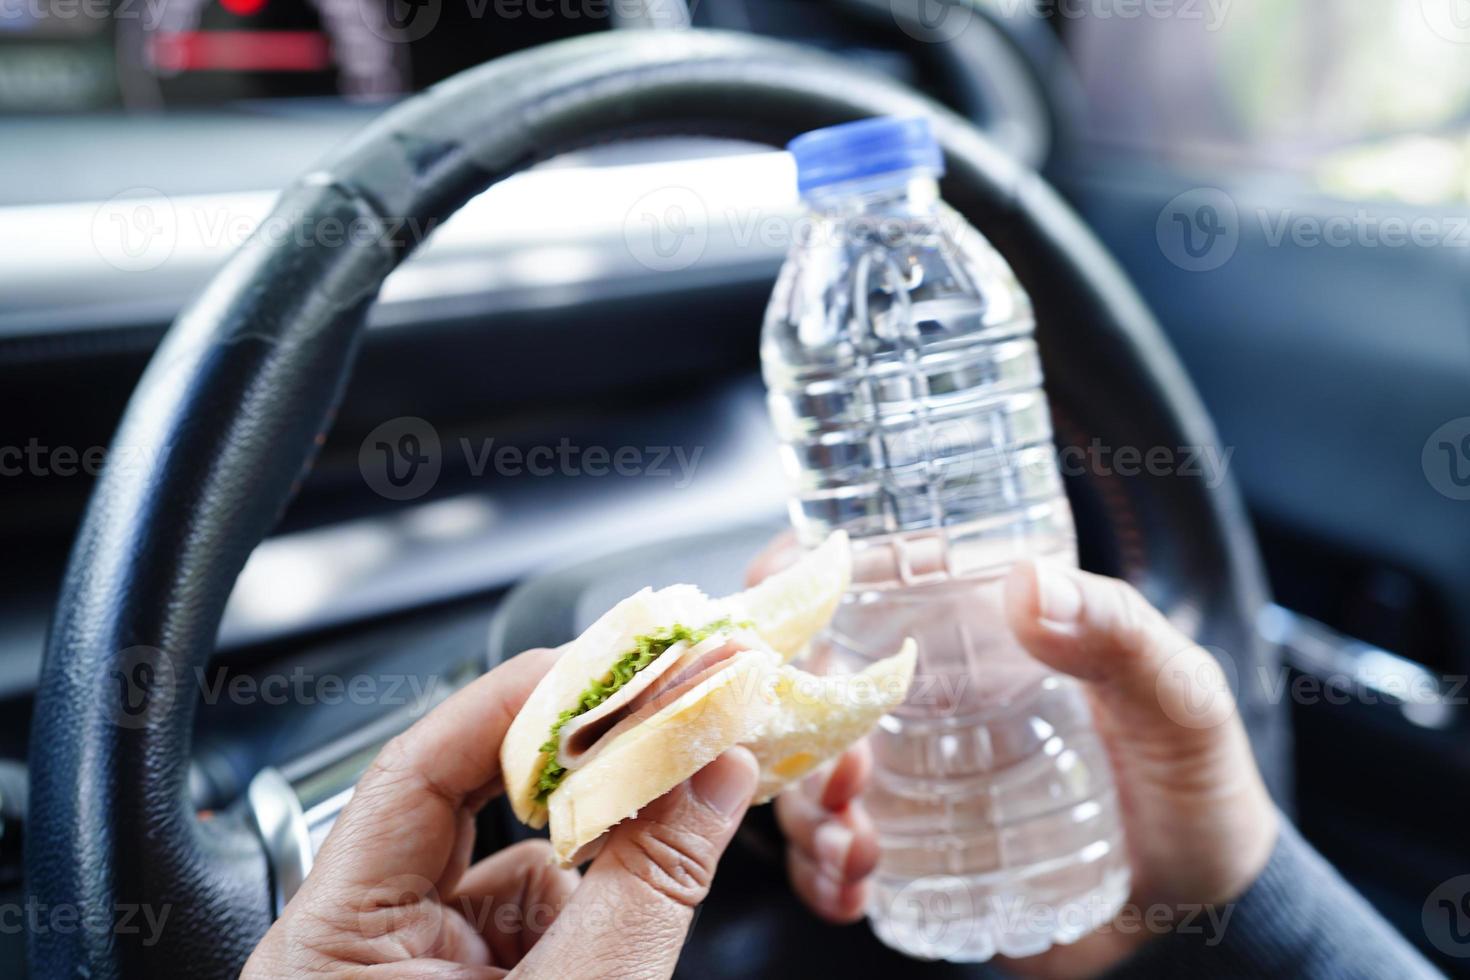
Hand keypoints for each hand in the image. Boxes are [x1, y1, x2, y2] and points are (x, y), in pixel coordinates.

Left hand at [244, 646, 759, 978]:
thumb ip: (647, 885)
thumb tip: (710, 771)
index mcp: (333, 945)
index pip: (415, 770)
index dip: (515, 702)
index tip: (609, 660)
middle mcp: (362, 949)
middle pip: (469, 807)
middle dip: (576, 764)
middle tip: (663, 709)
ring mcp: (416, 977)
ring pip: (515, 865)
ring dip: (600, 834)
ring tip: (679, 792)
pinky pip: (535, 917)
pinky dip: (599, 896)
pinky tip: (648, 887)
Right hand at [751, 535, 1278, 974]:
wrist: (1204, 910)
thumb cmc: (1194, 784)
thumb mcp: (1178, 698)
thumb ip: (1120, 634)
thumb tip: (1028, 584)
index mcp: (972, 634)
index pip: (859, 583)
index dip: (792, 583)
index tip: (770, 606)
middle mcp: (921, 698)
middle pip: (804, 683)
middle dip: (784, 721)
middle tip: (839, 771)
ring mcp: (906, 777)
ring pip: (803, 772)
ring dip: (802, 806)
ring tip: (855, 844)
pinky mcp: (906, 852)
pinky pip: (830, 856)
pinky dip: (821, 871)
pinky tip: (855, 884)